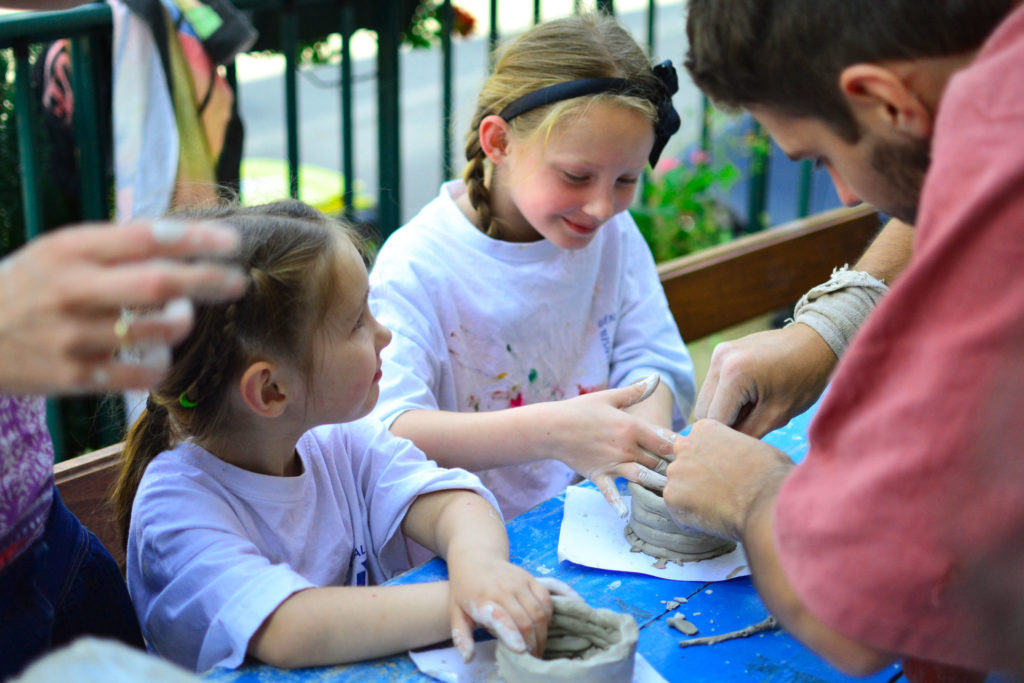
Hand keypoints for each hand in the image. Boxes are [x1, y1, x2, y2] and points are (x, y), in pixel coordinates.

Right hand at [0, 219, 243, 393]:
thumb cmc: (29, 286)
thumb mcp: (60, 250)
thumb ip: (116, 244)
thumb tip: (187, 235)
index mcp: (70, 249)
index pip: (145, 237)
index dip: (195, 240)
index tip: (232, 243)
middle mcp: (72, 289)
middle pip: (158, 284)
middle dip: (208, 281)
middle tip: (238, 282)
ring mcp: (73, 336)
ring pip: (157, 332)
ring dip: (182, 324)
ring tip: (181, 317)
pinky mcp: (74, 377)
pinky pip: (141, 374)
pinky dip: (160, 364)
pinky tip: (156, 354)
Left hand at [447, 554, 576, 661]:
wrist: (475, 558)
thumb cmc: (465, 589)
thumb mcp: (456, 612)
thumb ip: (461, 636)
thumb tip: (468, 658)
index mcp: (483, 600)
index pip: (502, 619)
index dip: (513, 636)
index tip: (521, 651)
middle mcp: (503, 589)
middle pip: (525, 620)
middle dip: (532, 643)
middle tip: (533, 657)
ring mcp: (519, 582)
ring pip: (539, 611)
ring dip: (542, 632)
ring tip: (539, 646)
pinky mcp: (530, 578)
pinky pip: (546, 599)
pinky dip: (549, 615)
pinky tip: (543, 625)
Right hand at [540, 374, 676, 515]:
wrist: (552, 427)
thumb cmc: (581, 409)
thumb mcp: (610, 397)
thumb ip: (636, 391)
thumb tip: (656, 377)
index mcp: (632, 426)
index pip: (665, 440)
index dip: (681, 448)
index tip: (692, 453)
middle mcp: (626, 446)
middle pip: (659, 461)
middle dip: (674, 468)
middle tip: (689, 476)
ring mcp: (612, 462)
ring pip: (643, 477)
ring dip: (658, 485)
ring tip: (672, 493)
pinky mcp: (599, 475)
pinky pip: (610, 492)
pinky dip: (617, 503)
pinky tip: (625, 513)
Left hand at [663, 419, 793, 540]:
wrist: (767, 502)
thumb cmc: (770, 475)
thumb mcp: (755, 447)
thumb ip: (734, 448)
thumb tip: (739, 458)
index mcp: (705, 429)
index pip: (698, 445)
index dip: (711, 462)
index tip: (725, 473)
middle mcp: (684, 445)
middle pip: (685, 464)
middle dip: (698, 478)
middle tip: (720, 492)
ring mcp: (676, 471)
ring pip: (679, 487)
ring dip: (694, 498)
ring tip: (720, 507)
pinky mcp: (671, 496)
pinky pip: (677, 509)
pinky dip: (691, 517)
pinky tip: (713, 518)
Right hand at [695, 324, 835, 437]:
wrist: (816, 343)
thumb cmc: (804, 379)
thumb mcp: (777, 415)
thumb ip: (745, 433)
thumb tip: (724, 449)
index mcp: (733, 374)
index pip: (712, 421)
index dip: (727, 437)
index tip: (745, 444)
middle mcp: (719, 359)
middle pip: (703, 410)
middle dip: (723, 424)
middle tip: (751, 426)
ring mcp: (718, 353)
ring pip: (706, 398)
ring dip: (723, 410)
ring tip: (752, 410)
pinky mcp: (721, 352)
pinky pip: (714, 385)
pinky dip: (725, 397)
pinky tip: (749, 397)